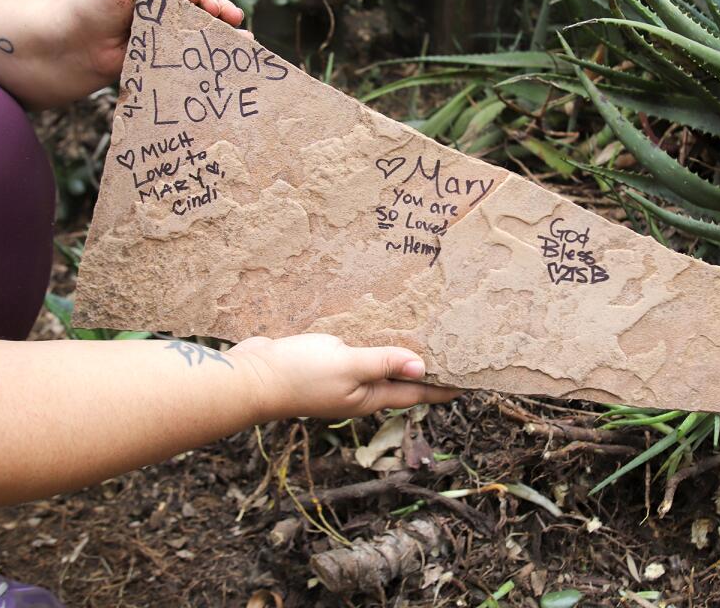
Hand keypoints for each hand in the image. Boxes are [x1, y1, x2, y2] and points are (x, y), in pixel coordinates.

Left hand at [61, 0, 246, 91]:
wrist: (81, 48)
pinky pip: (208, 37)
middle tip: (208, 9)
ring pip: (213, 10)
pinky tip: (241, 40)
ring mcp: (176, 18)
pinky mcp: (178, 43)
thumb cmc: (94, 1)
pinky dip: (228, 37)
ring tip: (233, 22)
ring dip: (227, 12)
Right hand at [234, 333, 461, 419]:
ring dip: (400, 353)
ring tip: (425, 335)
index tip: (470, 382)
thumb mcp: (347, 365)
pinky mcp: (324, 361)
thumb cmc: (299, 375)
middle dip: (427, 369)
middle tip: (454, 351)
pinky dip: (372, 341)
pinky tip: (377, 324)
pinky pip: (357, 351)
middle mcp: (359, 390)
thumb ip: (383, 363)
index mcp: (369, 397)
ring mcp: (340, 377)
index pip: (416, 393)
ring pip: (379, 364)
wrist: (250, 376)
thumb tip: (421, 366)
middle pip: (401, 380)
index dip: (443, 387)